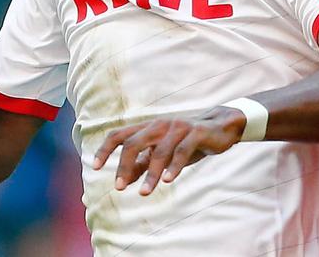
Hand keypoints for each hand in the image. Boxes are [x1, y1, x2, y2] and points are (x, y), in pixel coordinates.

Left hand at [92, 108, 245, 195]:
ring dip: (150, 174)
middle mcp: (161, 125)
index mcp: (149, 127)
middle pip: (134, 142)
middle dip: (124, 166)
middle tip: (118, 187)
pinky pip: (182, 151)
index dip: (106, 149)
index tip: (95, 167)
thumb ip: (144, 163)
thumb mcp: (164, 152)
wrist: (222, 126)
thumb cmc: (188, 140)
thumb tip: (123, 179)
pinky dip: (174, 166)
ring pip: (159, 151)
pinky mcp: (196, 132)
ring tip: (143, 193)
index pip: (120, 135)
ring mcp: (179, 127)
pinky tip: (167, 180)